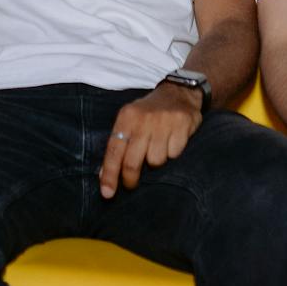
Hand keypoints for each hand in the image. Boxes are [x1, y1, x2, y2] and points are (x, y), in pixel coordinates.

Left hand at [99, 83, 202, 197]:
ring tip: (158, 147)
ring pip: (155, 161)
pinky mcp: (182, 124)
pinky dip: (172, 152)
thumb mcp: (129, 120)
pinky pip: (174, 154)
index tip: (107, 193)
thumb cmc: (149, 112)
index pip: (114, 150)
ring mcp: (164, 122)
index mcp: (127, 117)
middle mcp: (144, 119)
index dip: (109, 174)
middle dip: (130, 179)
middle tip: (131, 184)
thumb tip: (104, 175)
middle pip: (132, 162)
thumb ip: (118, 144)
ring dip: (156, 160)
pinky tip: (172, 140)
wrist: (178, 92)